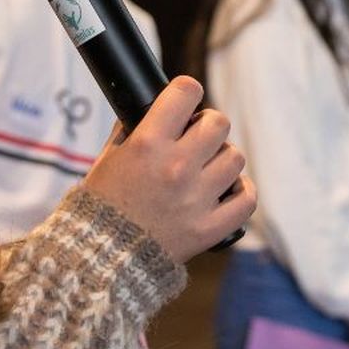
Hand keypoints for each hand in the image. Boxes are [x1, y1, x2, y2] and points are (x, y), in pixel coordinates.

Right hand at [82, 76, 256, 264]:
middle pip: (218, 123)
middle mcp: (176, 167)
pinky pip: (246, 199)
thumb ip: (132, 129)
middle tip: (198, 136)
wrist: (102, 257)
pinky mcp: (210, 228)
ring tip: (208, 168)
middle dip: (208, 125)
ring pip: (235, 158)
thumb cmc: (103, 205)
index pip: (185, 93)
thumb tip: (155, 106)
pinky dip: (241, 191)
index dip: (186, 91)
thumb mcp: (109, 158)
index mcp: (147, 144)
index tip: (185, 99)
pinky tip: (228, 190)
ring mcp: (196, 199)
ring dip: (223, 159)